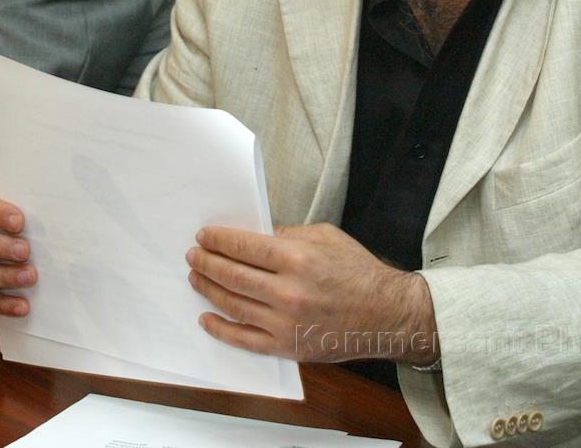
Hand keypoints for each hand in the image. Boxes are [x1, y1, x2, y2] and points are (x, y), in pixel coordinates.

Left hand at [186, 222, 437, 364]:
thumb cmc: (358, 271)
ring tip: (196, 278)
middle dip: (207, 262)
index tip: (204, 236)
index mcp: (297, 258)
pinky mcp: (288, 346)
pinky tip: (206, 317)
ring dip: (208, 289)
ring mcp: (286, 322)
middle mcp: (288, 291)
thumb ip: (286, 234)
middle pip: (232, 274)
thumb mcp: (324, 236)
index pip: (243, 246)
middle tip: (193, 255)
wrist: (387, 315)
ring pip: (233, 304)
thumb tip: (252, 236)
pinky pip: (244, 339)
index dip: (218, 240)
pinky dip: (221, 329)